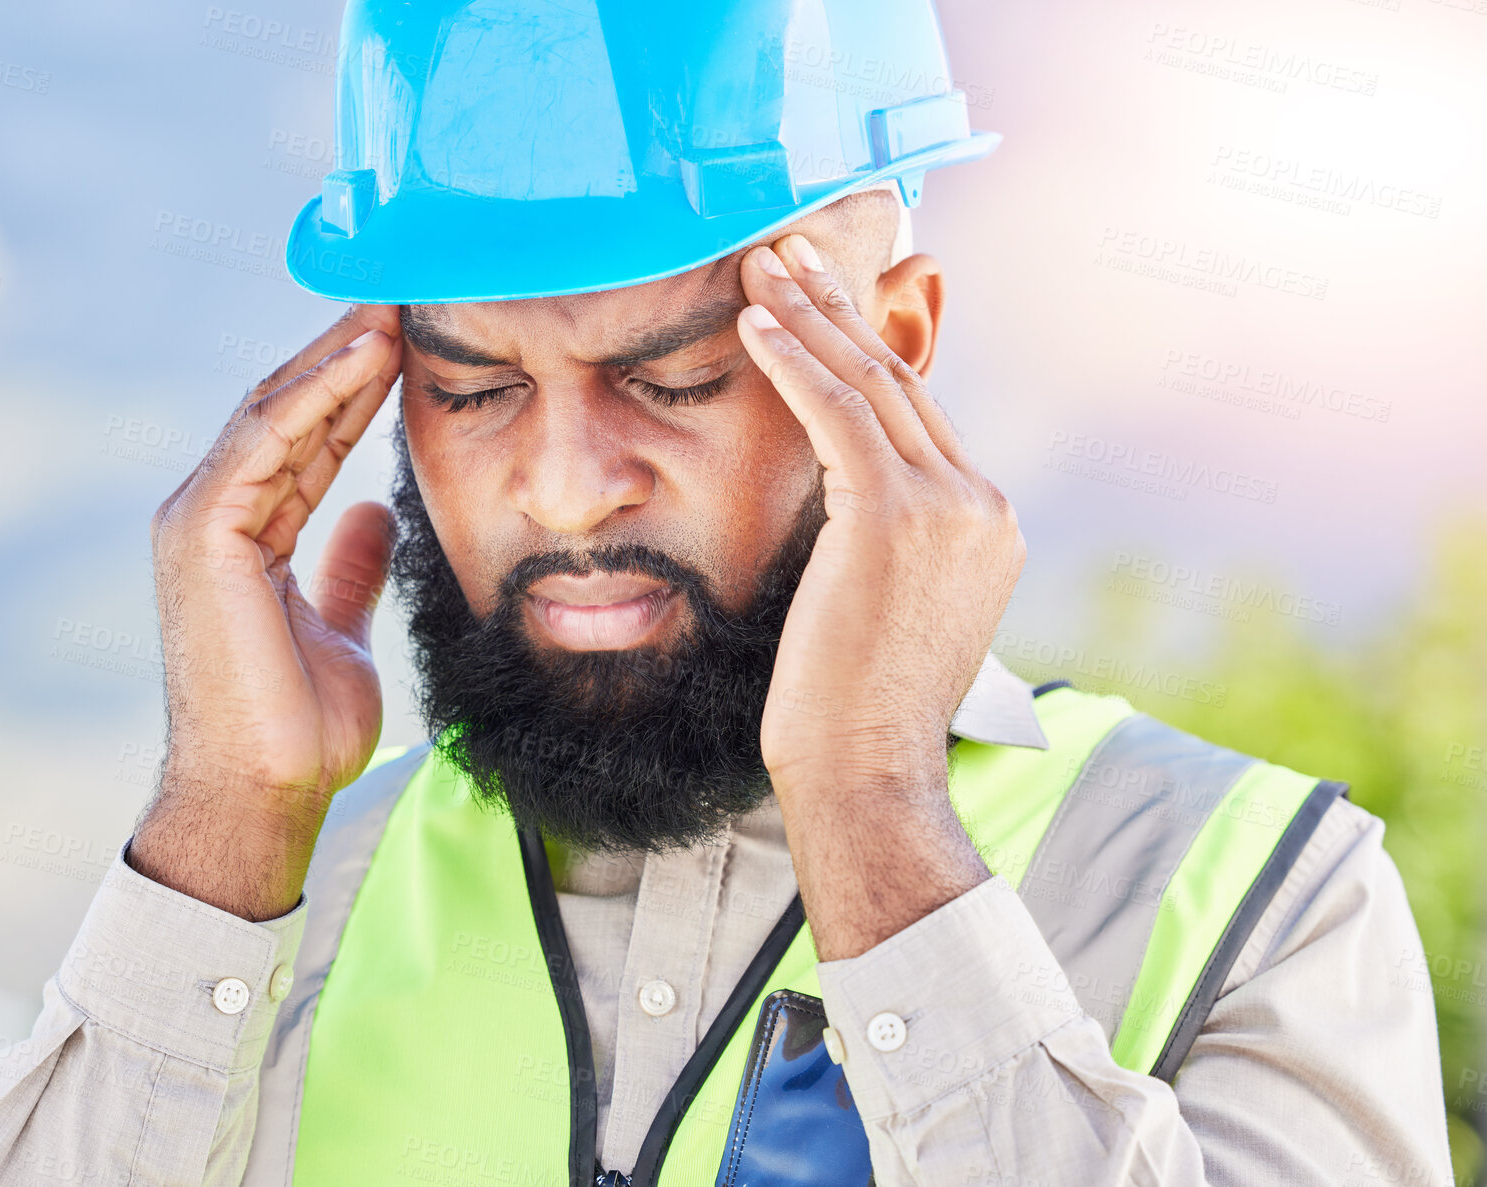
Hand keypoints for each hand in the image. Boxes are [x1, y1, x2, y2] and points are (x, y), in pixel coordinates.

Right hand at [132, 305, 401, 918]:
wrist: (264, 792)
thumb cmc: (299, 727)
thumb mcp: (341, 628)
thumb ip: (349, 567)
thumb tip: (376, 515)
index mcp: (244, 534)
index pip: (304, 440)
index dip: (355, 390)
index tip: (410, 344)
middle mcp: (214, 514)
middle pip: (285, 411)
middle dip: (346, 355)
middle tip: (405, 297)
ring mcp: (200, 520)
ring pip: (273, 412)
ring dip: (335, 358)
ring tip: (393, 306)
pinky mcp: (203, 532)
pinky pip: (265, 444)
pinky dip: (315, 396)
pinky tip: (364, 357)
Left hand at [736, 234, 1022, 953]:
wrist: (866, 772)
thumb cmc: (855, 707)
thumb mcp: (890, 606)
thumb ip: (890, 541)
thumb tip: (846, 499)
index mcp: (987, 525)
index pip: (918, 416)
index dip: (864, 351)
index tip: (822, 305)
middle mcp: (982, 504)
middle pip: (901, 382)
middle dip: (839, 310)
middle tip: (791, 253)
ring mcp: (949, 507)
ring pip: (871, 383)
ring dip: (811, 315)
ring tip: (763, 266)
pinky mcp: (896, 515)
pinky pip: (838, 412)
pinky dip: (794, 360)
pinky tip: (755, 322)